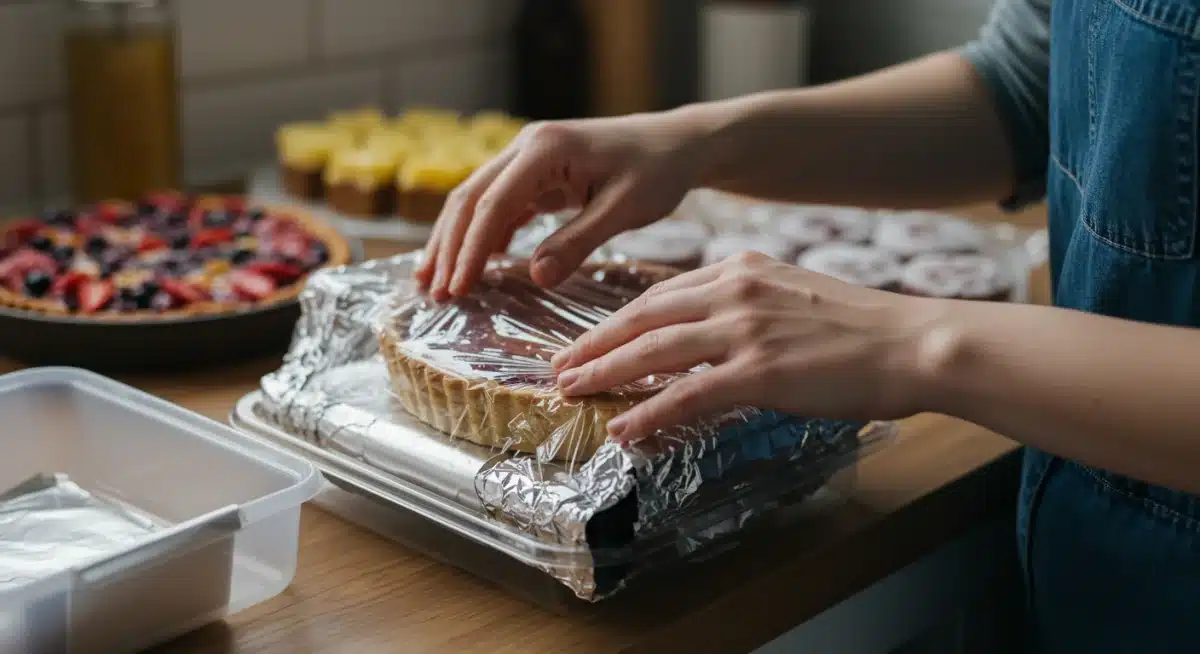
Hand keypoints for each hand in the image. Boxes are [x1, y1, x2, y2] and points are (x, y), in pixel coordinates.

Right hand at [415, 111, 712, 298]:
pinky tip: (473, 267)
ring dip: (456, 242)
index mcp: (546, 149)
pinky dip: (482, 236)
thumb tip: (536, 278)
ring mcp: (528, 158)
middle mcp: (527, 146)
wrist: (677, 145)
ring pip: (477, 201)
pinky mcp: (536, 173)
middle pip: (470, 199)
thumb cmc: (658, 172)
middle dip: (448, 248)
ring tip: (436, 284)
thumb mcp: (624, 210)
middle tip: (434, 293)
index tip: (457, 288)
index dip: (470, 250)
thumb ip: (579, 242)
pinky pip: (498, 205)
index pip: (492, 204)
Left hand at [550, 252, 940, 442]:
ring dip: (605, 373)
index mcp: (741, 269)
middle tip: (560, 367)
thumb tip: (711, 331)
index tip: (589, 340)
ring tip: (572, 392)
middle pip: (643, 316)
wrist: (915, 341)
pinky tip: (625, 429)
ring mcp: (746, 329)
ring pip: (654, 350)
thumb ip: (749, 304)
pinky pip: (688, 393)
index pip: (661, 293)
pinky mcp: (760, 371)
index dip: (617, 321)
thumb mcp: (795, 294)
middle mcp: (736, 291)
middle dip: (594, 343)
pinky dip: (649, 412)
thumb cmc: (863, 327)